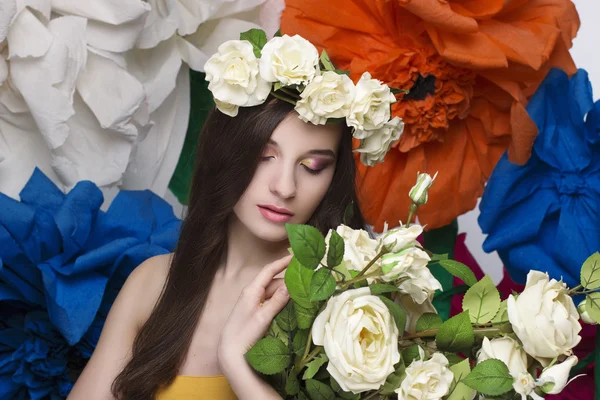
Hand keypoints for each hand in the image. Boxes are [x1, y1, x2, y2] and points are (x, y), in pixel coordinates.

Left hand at [218, 254, 291, 368]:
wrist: (230, 351)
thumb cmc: (244, 333)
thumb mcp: (263, 317)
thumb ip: (277, 301)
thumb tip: (290, 285)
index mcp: (252, 290)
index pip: (269, 270)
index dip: (282, 262)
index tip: (295, 257)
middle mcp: (252, 293)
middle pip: (273, 282)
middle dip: (288, 280)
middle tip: (306, 279)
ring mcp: (254, 303)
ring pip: (273, 292)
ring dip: (286, 292)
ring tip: (302, 292)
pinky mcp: (256, 312)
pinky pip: (271, 301)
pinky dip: (281, 300)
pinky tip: (291, 304)